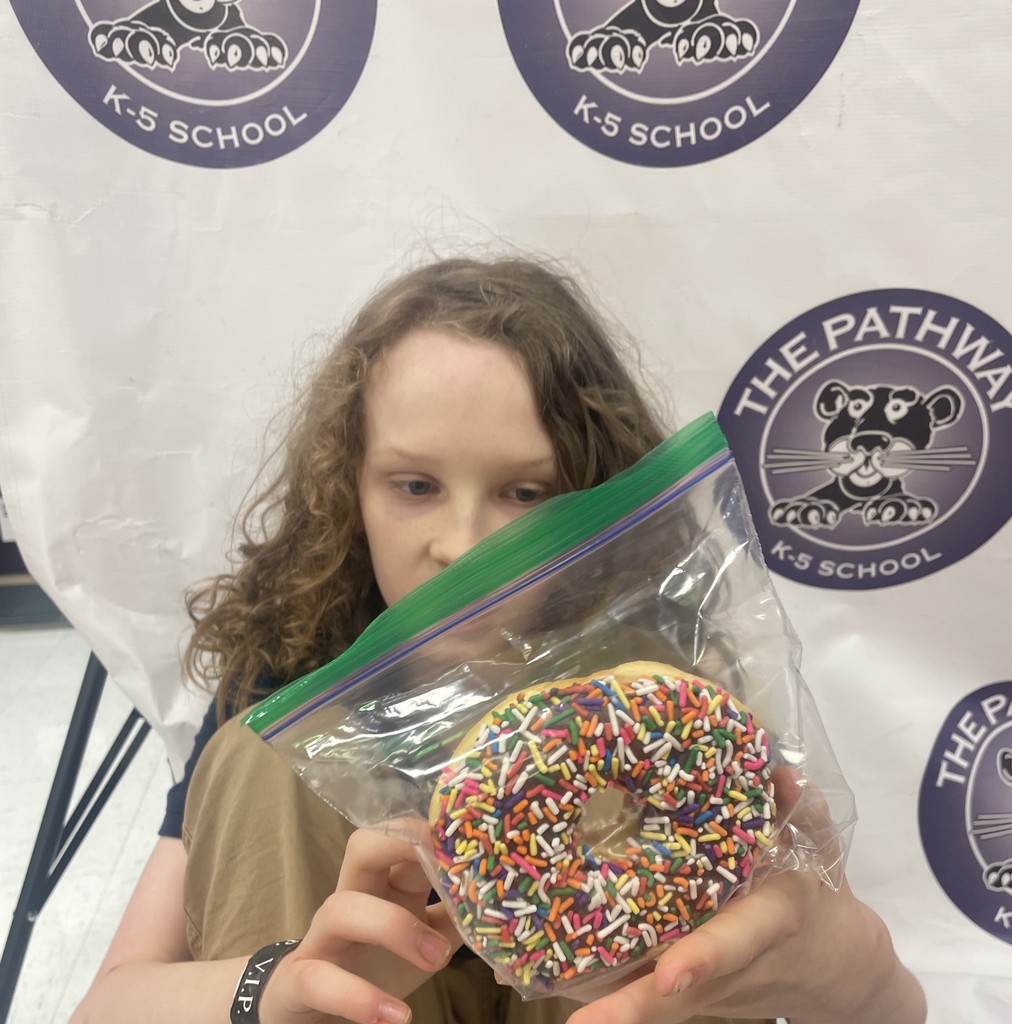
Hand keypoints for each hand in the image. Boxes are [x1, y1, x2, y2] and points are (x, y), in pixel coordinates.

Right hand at [260, 823, 462, 1023]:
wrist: (312, 1007)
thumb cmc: (376, 965)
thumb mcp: (425, 940)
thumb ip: (456, 921)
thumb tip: (502, 913)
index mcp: (386, 884)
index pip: (403, 838)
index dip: (432, 833)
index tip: (470, 842)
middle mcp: (352, 897)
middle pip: (362, 847)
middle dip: (400, 847)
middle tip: (445, 873)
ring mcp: (323, 936)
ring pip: (341, 907)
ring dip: (392, 928)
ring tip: (435, 961)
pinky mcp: (300, 979)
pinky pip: (320, 979)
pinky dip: (357, 998)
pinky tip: (394, 1016)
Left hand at [566, 769, 924, 1023]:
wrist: (835, 969)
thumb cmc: (818, 897)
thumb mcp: (821, 851)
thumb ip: (805, 812)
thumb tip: (783, 774)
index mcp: (767, 924)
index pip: (734, 942)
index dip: (703, 957)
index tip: (668, 973)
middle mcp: (732, 966)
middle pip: (677, 996)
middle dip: (631, 1008)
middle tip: (584, 1021)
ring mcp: (709, 987)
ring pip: (656, 1007)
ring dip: (610, 1009)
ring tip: (550, 1002)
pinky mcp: (691, 992)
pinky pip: (647, 999)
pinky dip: (607, 995)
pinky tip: (551, 980)